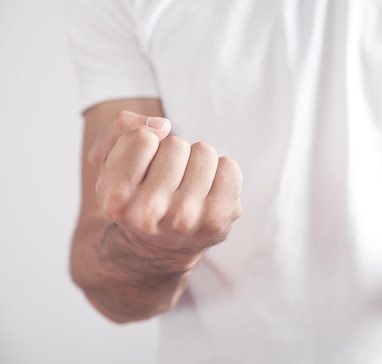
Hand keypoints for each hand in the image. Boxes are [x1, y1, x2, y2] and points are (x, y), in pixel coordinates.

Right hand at [89, 111, 241, 257]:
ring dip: (197, 162)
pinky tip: (207, 191)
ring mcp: (186, 219)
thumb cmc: (135, 195)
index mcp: (115, 199)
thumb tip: (162, 125)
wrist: (157, 249)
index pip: (143, 138)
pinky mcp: (217, 220)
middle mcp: (149, 214)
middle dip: (173, 154)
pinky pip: (230, 167)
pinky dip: (221, 171)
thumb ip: (120, 127)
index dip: (146, 143)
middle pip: (175, 144)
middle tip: (166, 181)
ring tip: (186, 186)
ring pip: (204, 152)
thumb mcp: (107, 162)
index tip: (143, 166)